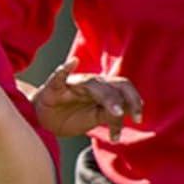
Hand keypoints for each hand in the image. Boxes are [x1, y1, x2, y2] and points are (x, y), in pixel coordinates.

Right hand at [28, 57, 142, 139]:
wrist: (44, 120)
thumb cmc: (71, 117)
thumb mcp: (93, 120)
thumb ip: (108, 115)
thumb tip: (123, 114)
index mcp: (103, 90)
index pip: (124, 89)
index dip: (134, 101)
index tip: (139, 119)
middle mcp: (91, 83)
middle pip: (113, 84)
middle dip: (126, 99)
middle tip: (134, 118)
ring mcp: (73, 83)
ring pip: (92, 83)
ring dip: (107, 96)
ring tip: (117, 112)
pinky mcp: (53, 87)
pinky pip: (59, 76)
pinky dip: (65, 69)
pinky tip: (72, 63)